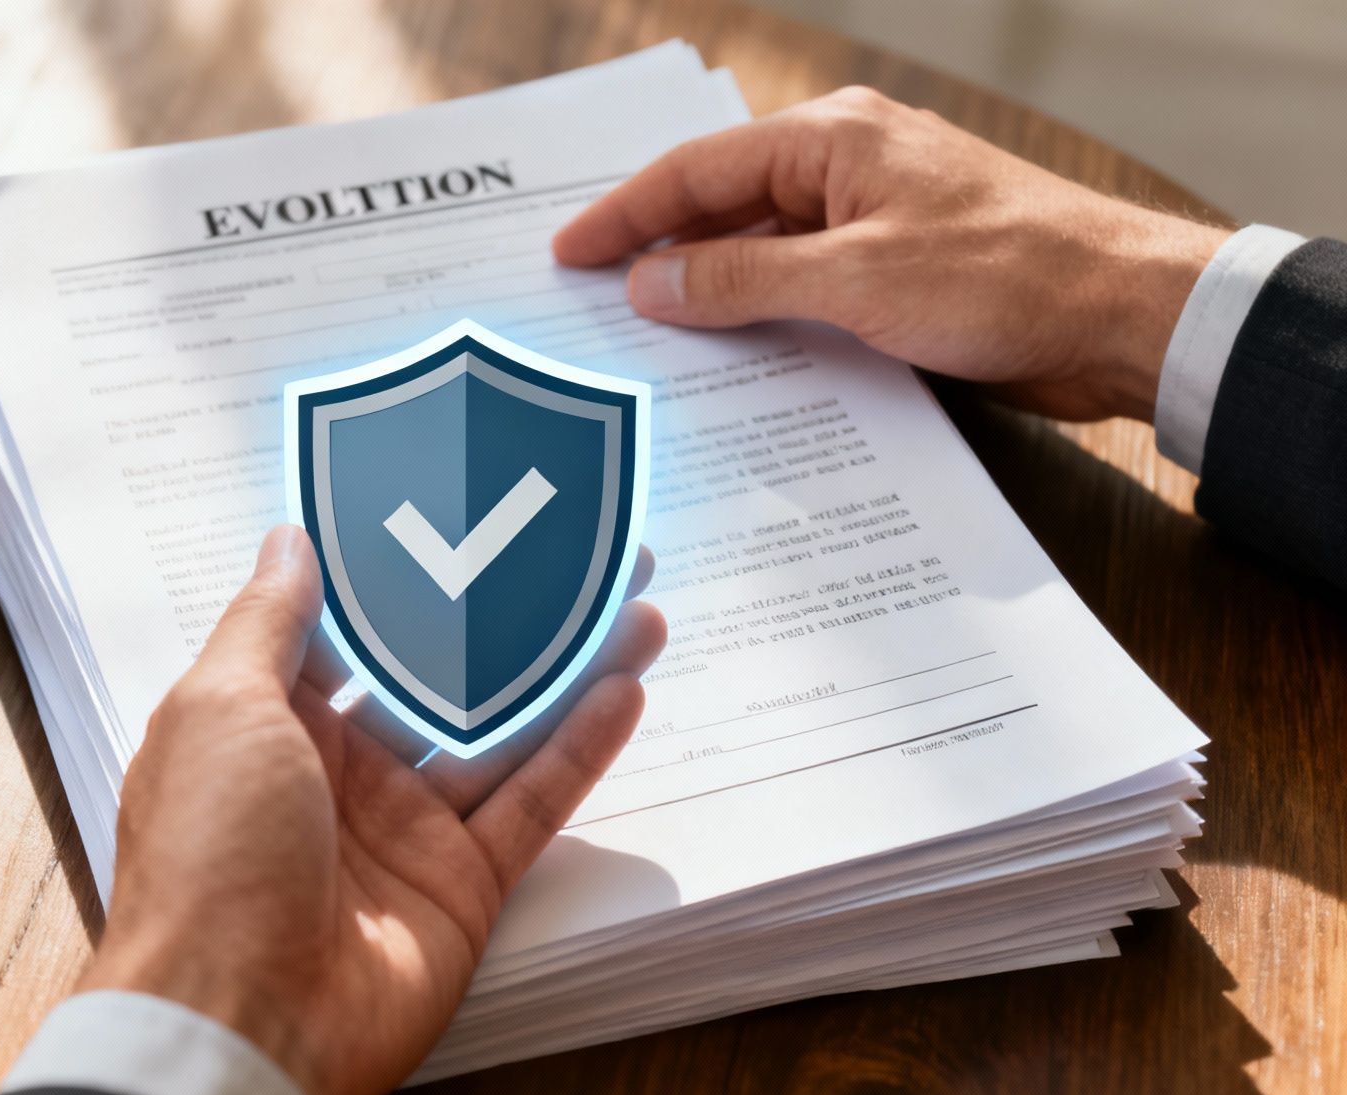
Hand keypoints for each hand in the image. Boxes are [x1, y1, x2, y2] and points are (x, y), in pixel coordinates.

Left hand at [78, 525, 667, 1094]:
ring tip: (630, 602)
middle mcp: (337, 770)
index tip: (456, 506)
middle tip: (572, 549)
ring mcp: (404, 828)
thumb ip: (268, 621)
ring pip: (501, 732)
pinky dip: (578, 751)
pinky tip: (624, 686)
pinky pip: (529, 806)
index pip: (344, 629)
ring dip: (564, 669)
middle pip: (439, 675)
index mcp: (265, 721)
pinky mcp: (461, 886)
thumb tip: (290, 538)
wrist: (237, 1021)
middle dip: (504, 615)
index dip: (399, 571)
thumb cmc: (207, 857)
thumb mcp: (218, 708)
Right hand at [553, 87, 1229, 422]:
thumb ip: (740, 282)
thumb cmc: (1007, 276)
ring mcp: (875, 219)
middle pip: (723, 207)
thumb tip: (650, 284)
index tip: (567, 256)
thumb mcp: (853, 281)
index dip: (623, 216)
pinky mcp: (899, 271)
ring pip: (763, 252)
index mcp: (833, 141)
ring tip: (644, 340)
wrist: (1123, 316)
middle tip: (587, 300)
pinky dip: (762, 317)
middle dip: (656, 253)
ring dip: (710, 294)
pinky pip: (805, 288)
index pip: (696, 171)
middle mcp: (848, 168)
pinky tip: (730, 359)